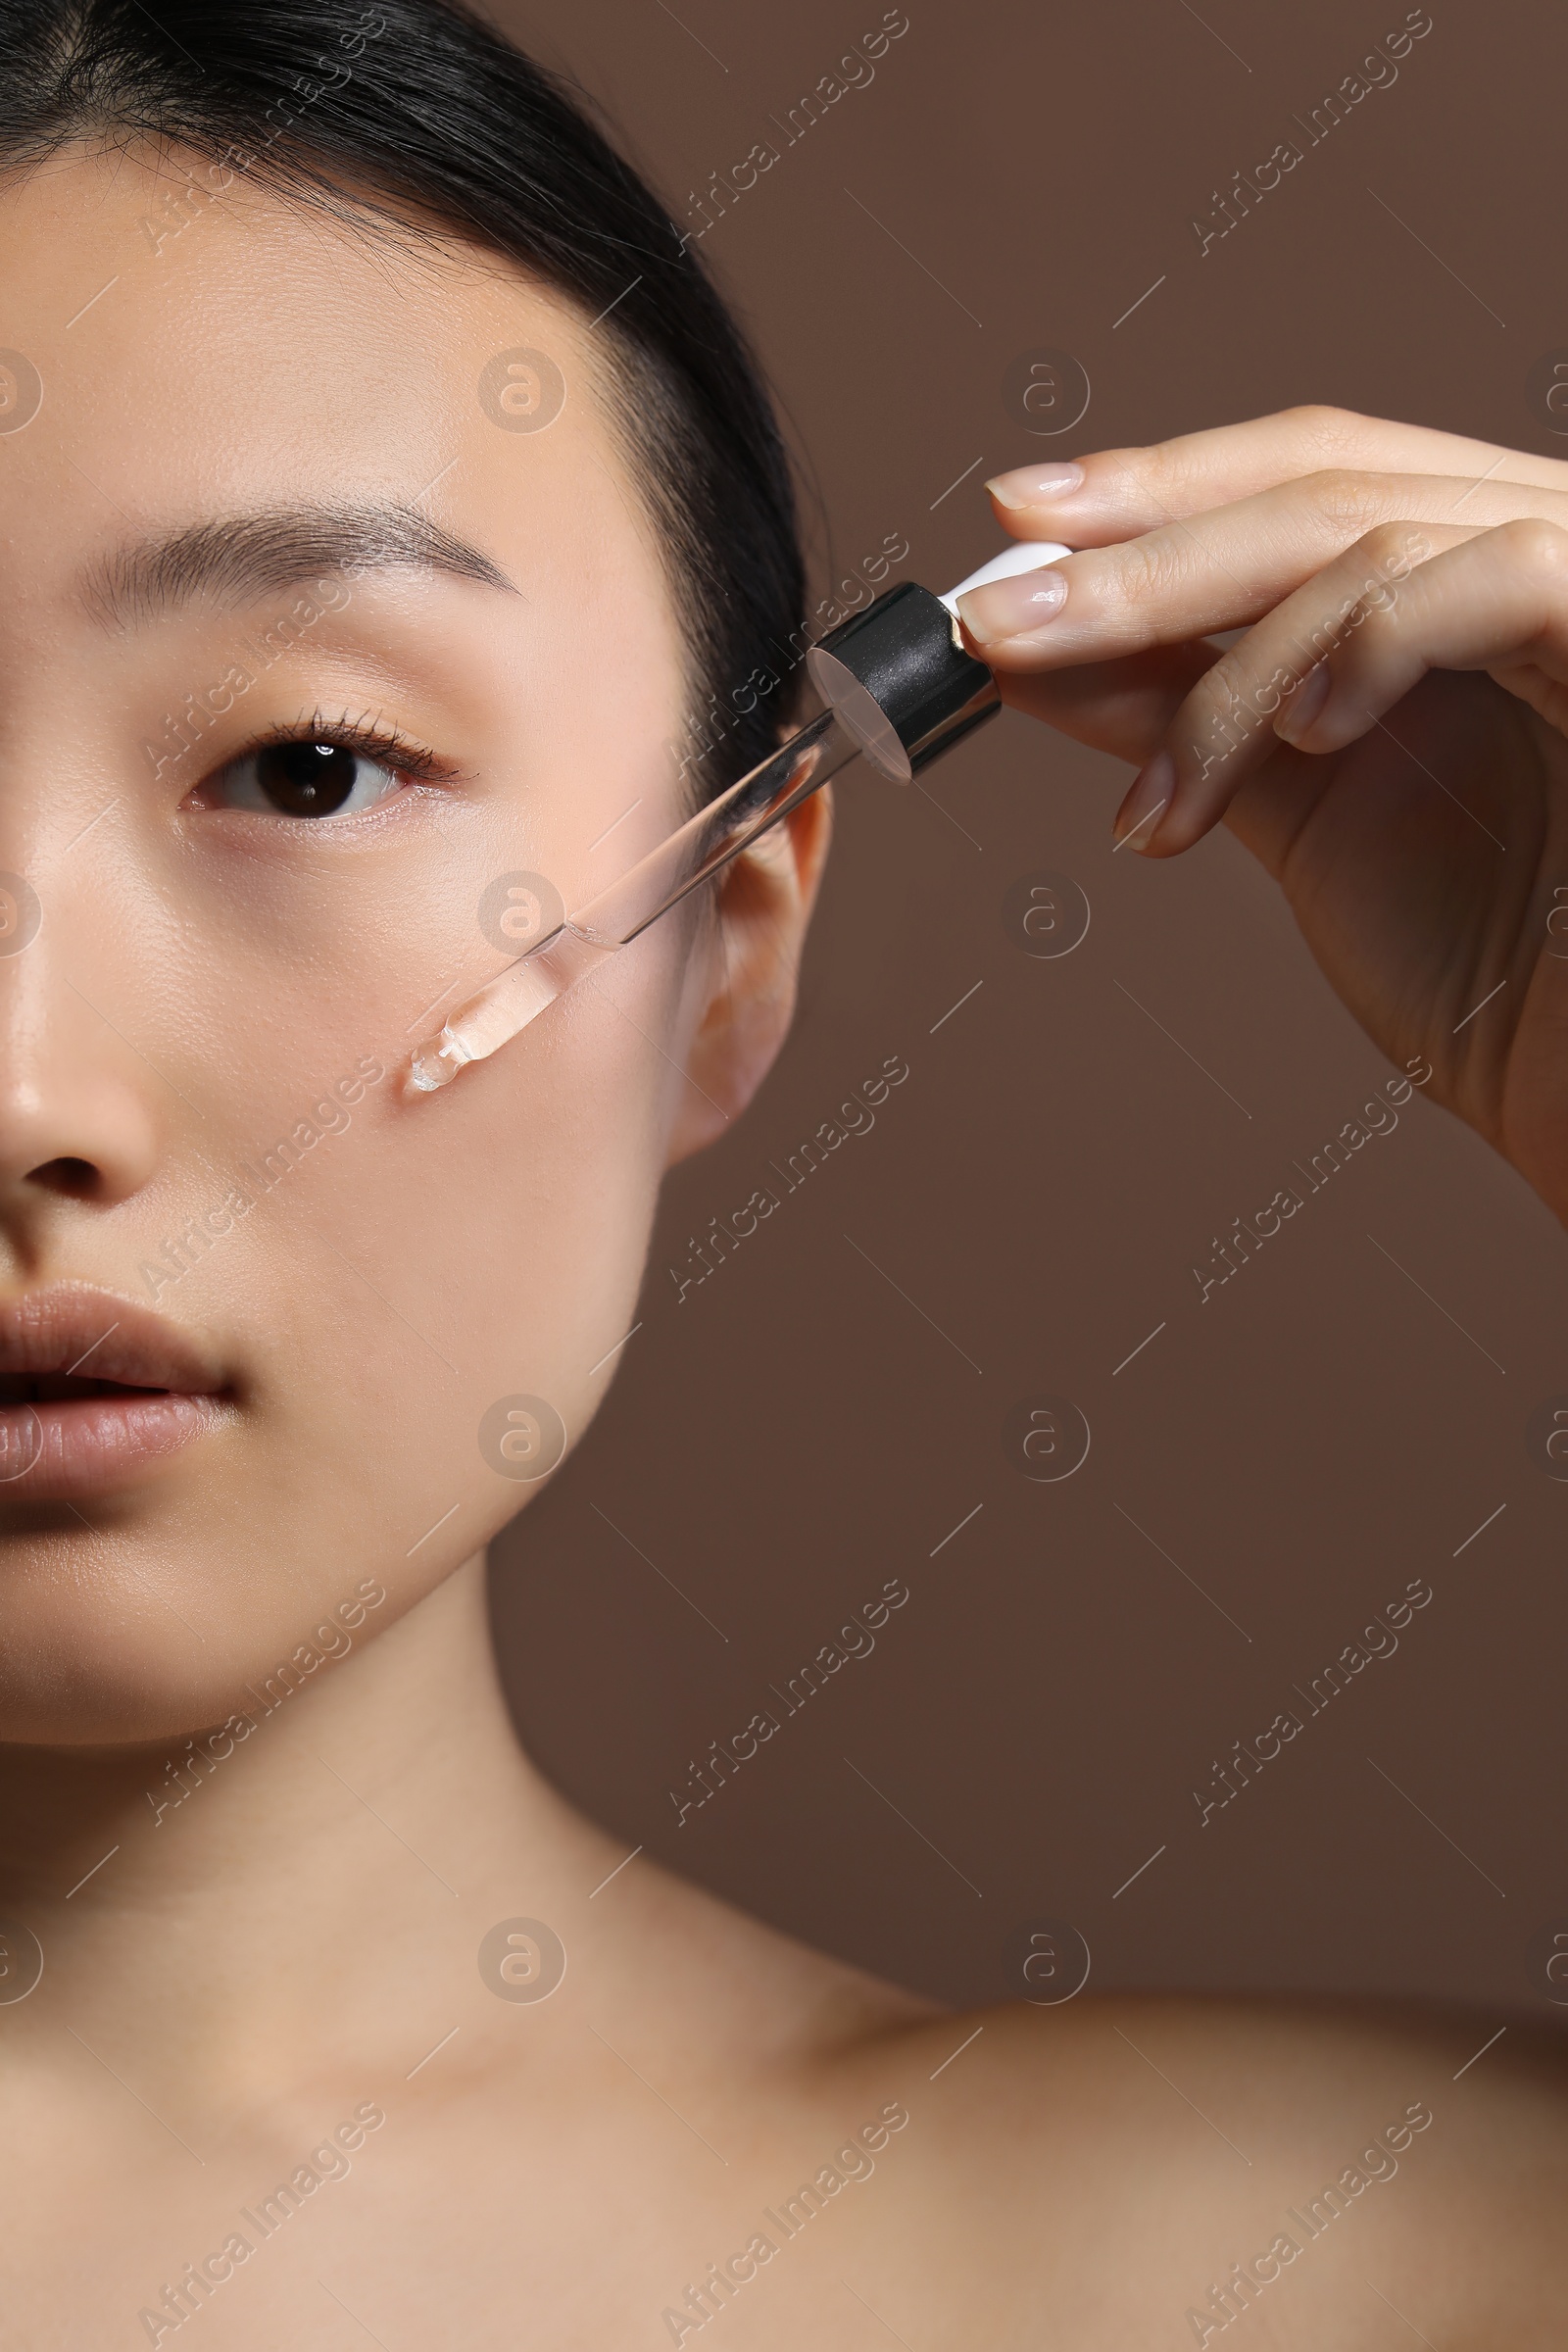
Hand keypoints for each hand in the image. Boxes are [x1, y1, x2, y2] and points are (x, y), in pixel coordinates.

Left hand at [954, 407, 1567, 1225]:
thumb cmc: (1502, 977)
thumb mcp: (1312, 817)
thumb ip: (1192, 716)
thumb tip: (1041, 653)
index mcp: (1469, 580)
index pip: (1312, 470)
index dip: (1160, 486)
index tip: (1016, 526)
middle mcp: (1545, 550)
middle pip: (1325, 482)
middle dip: (1142, 557)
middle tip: (1001, 622)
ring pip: (1379, 536)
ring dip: (1226, 668)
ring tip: (1156, 805)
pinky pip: (1501, 576)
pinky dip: (1375, 646)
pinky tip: (1309, 741)